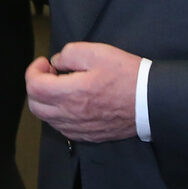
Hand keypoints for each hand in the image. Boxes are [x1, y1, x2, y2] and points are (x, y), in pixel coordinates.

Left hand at [26, 42, 142, 142]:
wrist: (153, 102)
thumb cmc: (128, 76)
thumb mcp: (97, 52)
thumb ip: (69, 54)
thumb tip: (56, 62)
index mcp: (71, 94)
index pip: (34, 86)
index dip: (33, 70)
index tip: (44, 63)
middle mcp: (72, 115)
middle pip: (35, 105)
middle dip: (36, 86)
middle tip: (51, 74)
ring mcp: (80, 128)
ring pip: (47, 118)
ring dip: (46, 101)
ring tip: (62, 87)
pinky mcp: (90, 135)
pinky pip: (63, 128)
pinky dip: (59, 114)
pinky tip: (72, 102)